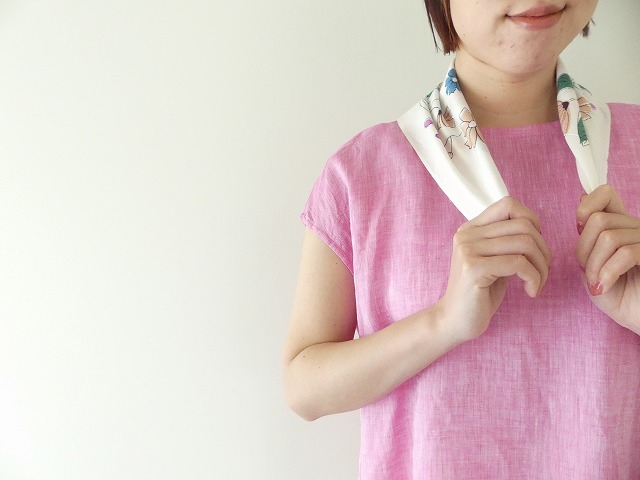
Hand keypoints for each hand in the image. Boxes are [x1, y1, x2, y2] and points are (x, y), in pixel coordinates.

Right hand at [438, 197, 550, 343]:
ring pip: (525, 243)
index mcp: (471, 228)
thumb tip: (537, 229)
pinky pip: (519, 263)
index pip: (508, 204)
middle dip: (543, 250)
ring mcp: (468, 250)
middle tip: (541, 273)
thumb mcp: (495, 261)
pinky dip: (534, 278)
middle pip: (523, 225)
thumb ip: (508, 242)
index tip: (534, 248)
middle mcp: (467, 234)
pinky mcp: (473, 268)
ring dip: (541, 267)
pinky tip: (530, 292)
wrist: (455, 322)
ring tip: (537, 284)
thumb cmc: (479, 294)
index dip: (531, 221)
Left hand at [575, 184, 639, 333]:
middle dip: (584, 250)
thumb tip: (582, 198)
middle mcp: (638, 227)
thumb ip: (588, 238)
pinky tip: (603, 288)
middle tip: (589, 274)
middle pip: (598, 219)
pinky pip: (626, 254)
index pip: (605, 193)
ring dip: (594, 266)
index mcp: (622, 225)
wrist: (638, 319)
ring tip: (598, 285)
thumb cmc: (617, 296)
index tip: (580, 231)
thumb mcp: (593, 265)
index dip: (586, 208)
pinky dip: (607, 273)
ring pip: (608, 237)